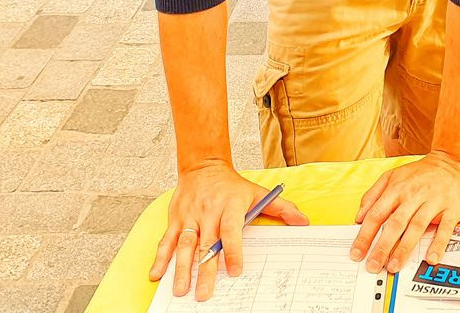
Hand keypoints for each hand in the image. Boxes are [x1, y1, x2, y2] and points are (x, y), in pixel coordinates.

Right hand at [150, 160, 308, 301]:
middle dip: (205, 270)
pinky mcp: (175, 218)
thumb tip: (303, 222)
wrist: (203, 165)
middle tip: (204, 295)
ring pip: (184, 244)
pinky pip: (166, 239)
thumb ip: (281, 209)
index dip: (233, 250)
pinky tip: (156, 275)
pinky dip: (160, 257)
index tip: (236, 270)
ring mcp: (190, 215)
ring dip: (181, 268)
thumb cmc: (233, 185)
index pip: (232, 229)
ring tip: (180, 290)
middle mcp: (209, 212)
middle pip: (207, 243)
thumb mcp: (258, 192)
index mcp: (230, 206)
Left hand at [350, 152, 459, 274]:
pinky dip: (438, 244)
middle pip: (395, 223)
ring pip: (416, 227)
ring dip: (404, 248)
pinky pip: (444, 228)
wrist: (452, 161)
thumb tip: (359, 217)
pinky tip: (431, 258)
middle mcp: (413, 195)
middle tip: (373, 266)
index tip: (357, 253)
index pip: (377, 213)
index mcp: (397, 188)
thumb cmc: (420, 172)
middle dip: (382, 247)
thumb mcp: (393, 175)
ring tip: (394, 266)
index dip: (365, 235)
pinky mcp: (451, 209)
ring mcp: (433, 202)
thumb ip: (373, 194)